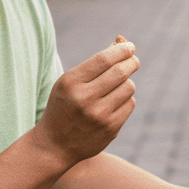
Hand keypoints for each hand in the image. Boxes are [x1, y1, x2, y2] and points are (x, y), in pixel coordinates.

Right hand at [33, 40, 138, 164]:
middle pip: (120, 72)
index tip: (130, 46)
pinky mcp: (111, 129)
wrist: (55, 145)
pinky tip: (115, 102)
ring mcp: (99, 115)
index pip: (104, 59)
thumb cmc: (64, 105)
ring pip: (129, 87)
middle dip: (131, 62)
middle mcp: (84, 98)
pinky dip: (126, 99)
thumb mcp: (69, 82)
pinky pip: (130, 104)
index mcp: (71, 83)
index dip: (121, 50)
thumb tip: (121, 43)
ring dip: (127, 82)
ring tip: (118, 85)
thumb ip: (93, 64)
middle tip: (133, 60)